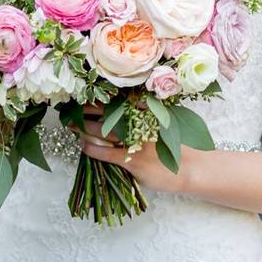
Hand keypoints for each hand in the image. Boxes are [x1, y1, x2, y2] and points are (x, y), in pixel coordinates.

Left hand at [75, 102, 192, 194]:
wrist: (191, 168)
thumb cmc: (176, 147)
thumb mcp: (164, 124)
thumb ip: (146, 115)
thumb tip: (124, 110)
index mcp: (147, 112)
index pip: (118, 99)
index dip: (99, 96)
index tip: (85, 93)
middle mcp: (140, 122)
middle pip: (106, 111)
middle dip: (86, 110)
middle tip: (71, 109)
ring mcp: (135, 141)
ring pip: (101, 130)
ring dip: (84, 128)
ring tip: (72, 126)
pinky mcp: (132, 160)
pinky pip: (105, 153)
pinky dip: (92, 149)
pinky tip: (84, 147)